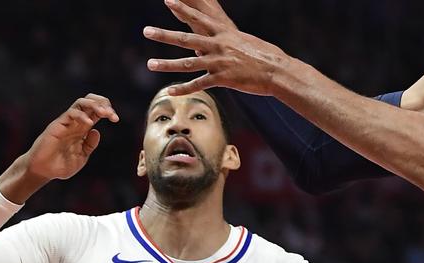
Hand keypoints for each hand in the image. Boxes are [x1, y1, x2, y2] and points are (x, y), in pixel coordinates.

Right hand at [0, 94, 117, 203]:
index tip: (116, 119)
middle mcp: (75, 122)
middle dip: (104, 103)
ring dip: (95, 105)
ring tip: (105, 114)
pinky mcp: (57, 125)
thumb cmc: (60, 165)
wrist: (43, 171)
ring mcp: (66, 122)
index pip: (97, 111)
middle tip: (112, 115)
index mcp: (83, 128)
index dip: (108, 111)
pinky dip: (82, 116)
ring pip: (81, 102)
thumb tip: (97, 132)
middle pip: (90, 101)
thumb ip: (90, 145)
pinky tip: (89, 124)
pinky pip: (71, 113)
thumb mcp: (81, 157)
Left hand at [144, 0, 289, 95]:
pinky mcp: (222, 79)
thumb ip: (231, 41)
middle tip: (146, 31)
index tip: (168, 0)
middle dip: (164, 34)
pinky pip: (198, 84)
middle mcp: (218, 46)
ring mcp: (219, 63)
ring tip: (149, 63)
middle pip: (185, 39)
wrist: (277, 71)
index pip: (199, 18)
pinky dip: (183, 89)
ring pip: (186, 63)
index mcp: (224, 34)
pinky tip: (170, 91)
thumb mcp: (246, 42)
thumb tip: (226, 42)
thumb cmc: (266, 56)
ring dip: (166, 64)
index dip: (182, 9)